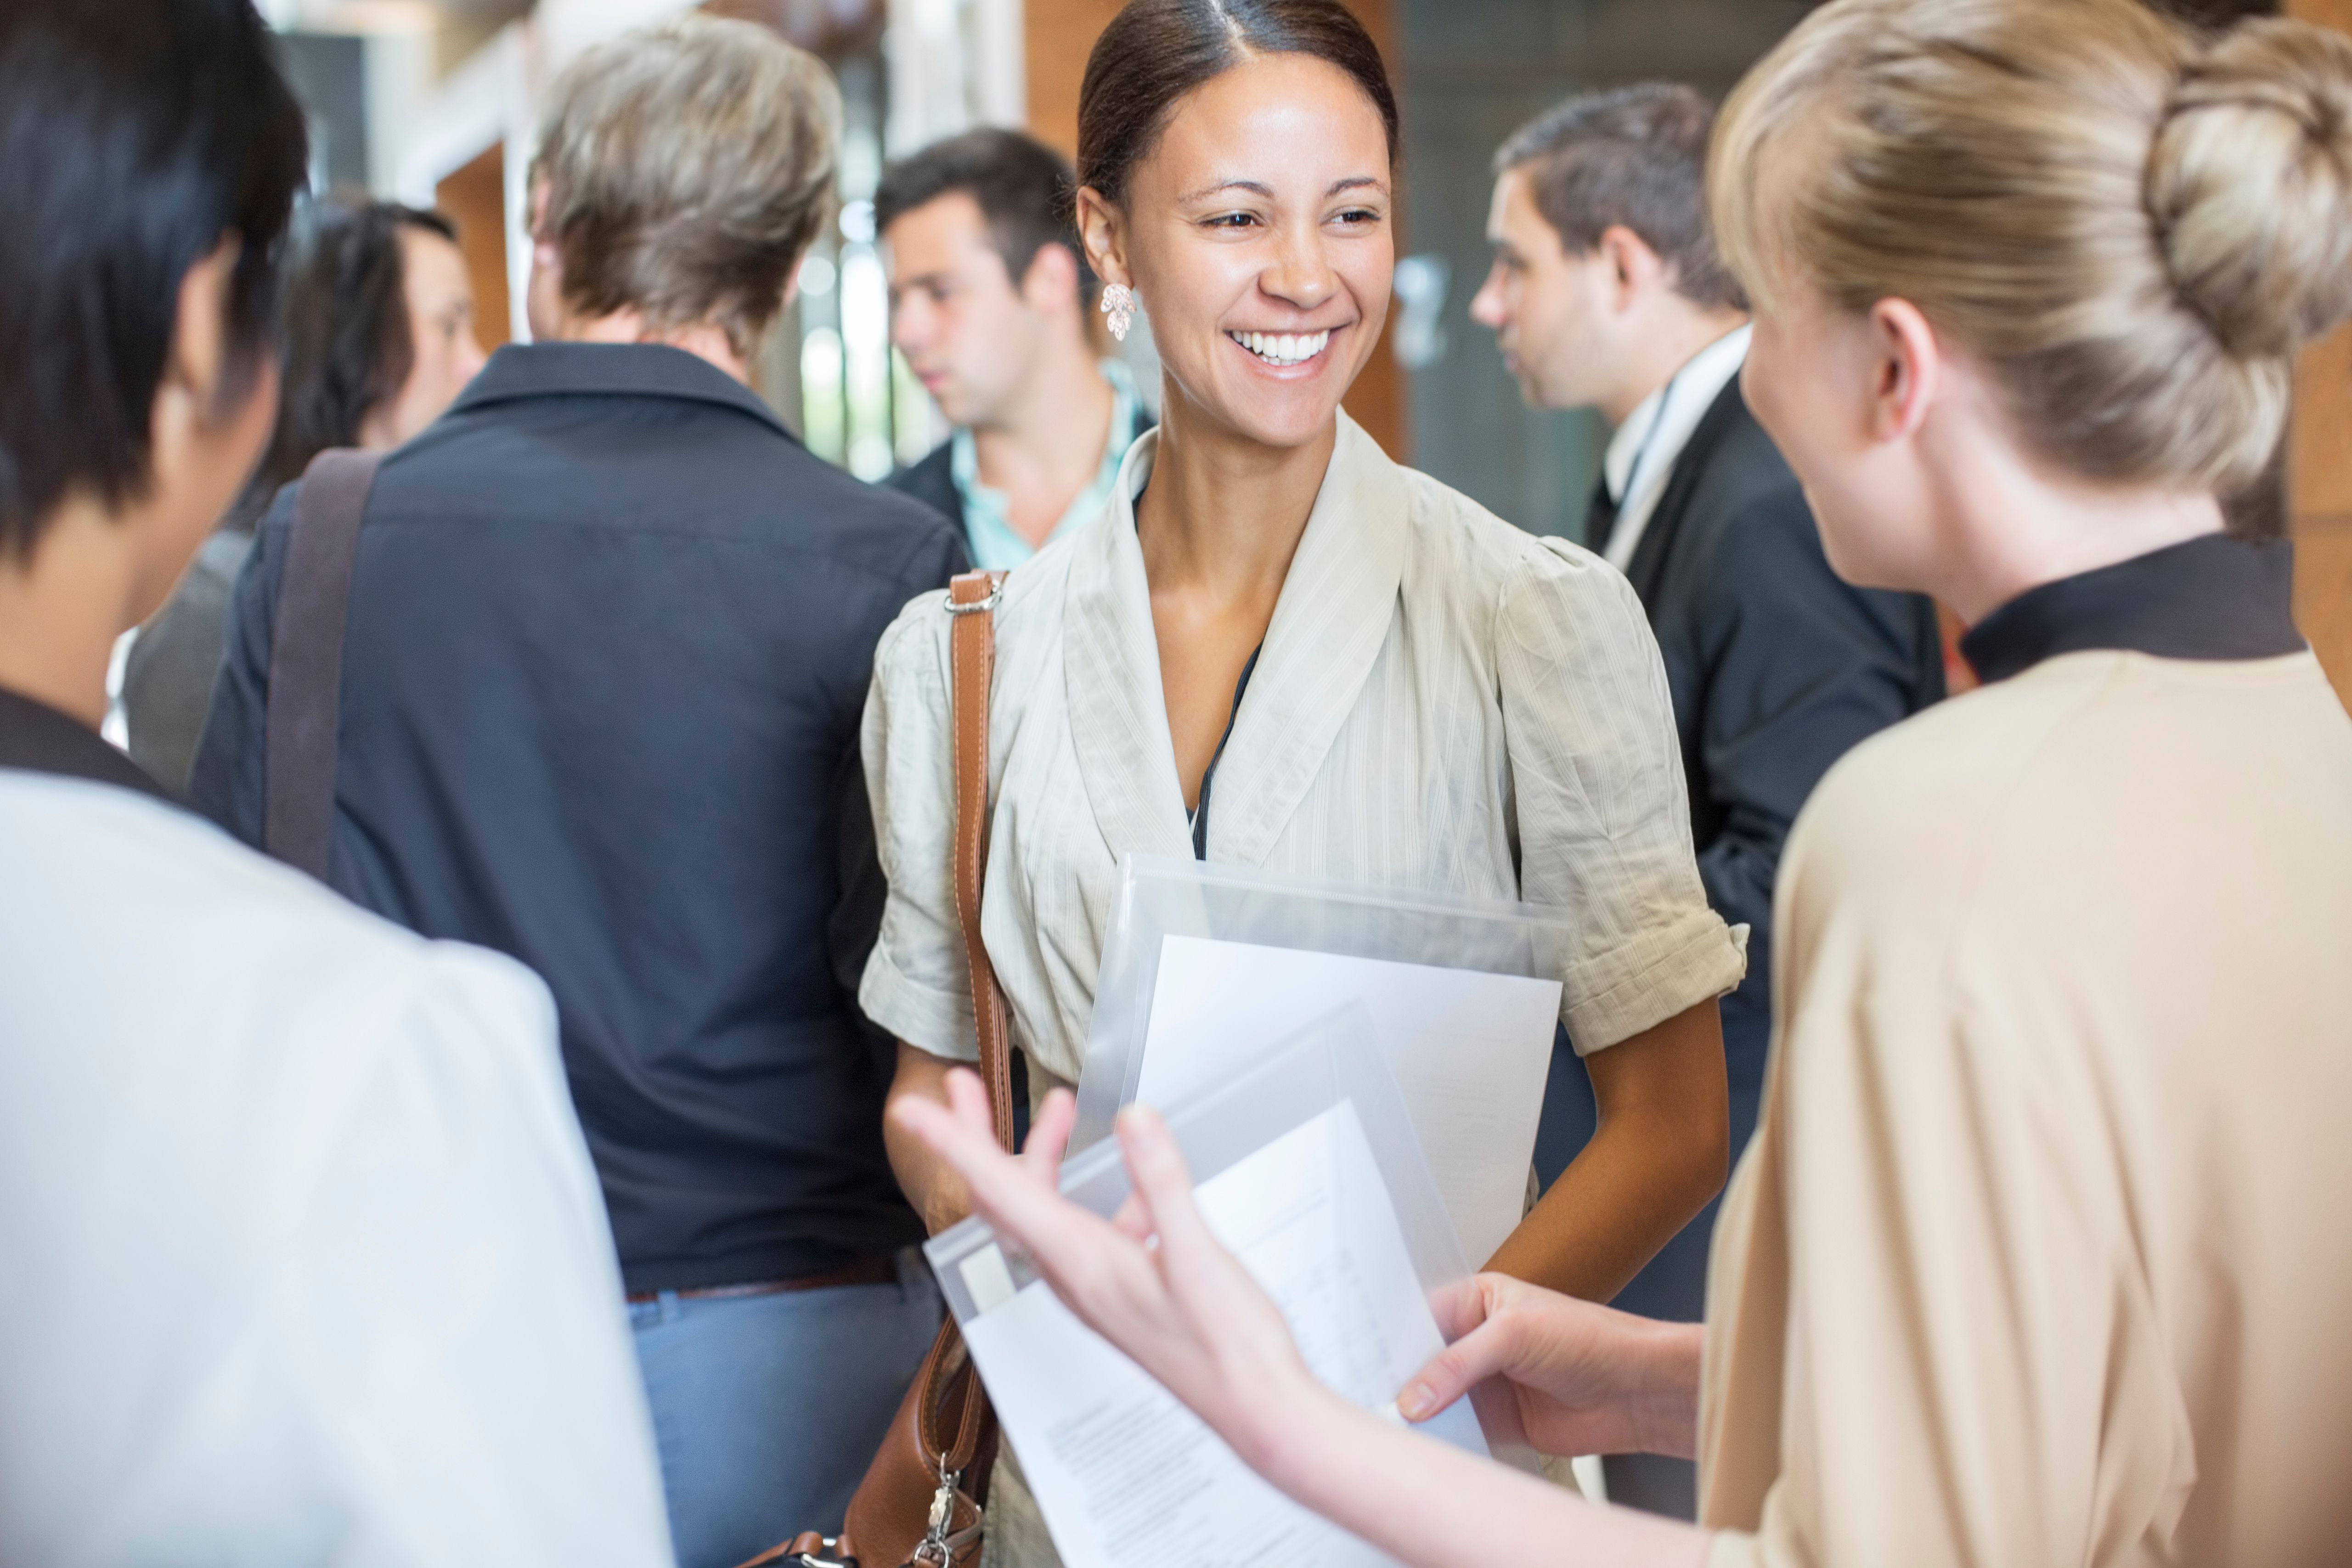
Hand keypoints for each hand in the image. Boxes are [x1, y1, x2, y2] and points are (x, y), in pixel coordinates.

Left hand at [889, 1076, 1329, 1461]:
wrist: (1254, 1408)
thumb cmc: (1226, 1345)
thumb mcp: (1198, 1253)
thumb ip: (1161, 1181)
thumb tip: (1134, 1119)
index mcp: (1080, 1262)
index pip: (998, 1191)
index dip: (952, 1145)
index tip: (914, 1110)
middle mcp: (1073, 1274)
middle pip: (1004, 1195)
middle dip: (979, 1136)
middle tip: (963, 1085)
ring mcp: (1093, 1284)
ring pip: (1043, 1208)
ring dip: (1041, 1154)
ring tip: (1059, 1106)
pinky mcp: (1118, 1289)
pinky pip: (1084, 1229)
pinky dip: (1094, 1191)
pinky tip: (1136, 1182)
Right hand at [1398, 1273, 1702, 1461]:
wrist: (1636, 1391)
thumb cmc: (1591, 1339)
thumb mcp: (1516, 1334)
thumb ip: (1459, 1362)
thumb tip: (1414, 1395)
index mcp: (1477, 1300)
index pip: (1420, 1316)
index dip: (1392, 1335)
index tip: (1364, 1355)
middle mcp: (1476, 1340)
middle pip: (1422, 1360)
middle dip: (1400, 1377)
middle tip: (1372, 1392)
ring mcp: (1484, 1382)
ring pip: (1435, 1398)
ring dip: (1418, 1412)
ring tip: (1390, 1422)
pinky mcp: (1495, 1421)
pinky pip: (1456, 1430)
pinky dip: (1442, 1439)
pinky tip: (1425, 1443)